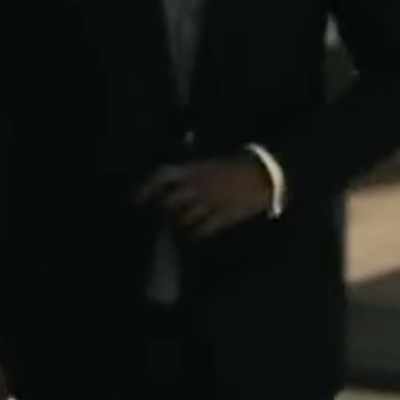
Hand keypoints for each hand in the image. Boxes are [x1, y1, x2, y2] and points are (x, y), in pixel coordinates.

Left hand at [138, 154, 272, 240]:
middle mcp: (198, 186)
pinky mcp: (223, 216)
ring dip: (180, 225)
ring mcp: (210, 202)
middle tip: (165, 216)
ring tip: (182, 226)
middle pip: (168, 203)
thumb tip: (168, 187)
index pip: (161, 176)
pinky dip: (195, 235)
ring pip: (182, 220)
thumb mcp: (208, 164)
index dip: (145, 188)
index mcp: (194, 169)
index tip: (135, 200)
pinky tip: (195, 236)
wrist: (264, 174)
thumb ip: (188, 174)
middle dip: (164, 211)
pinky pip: (201, 231)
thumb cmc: (234, 167)